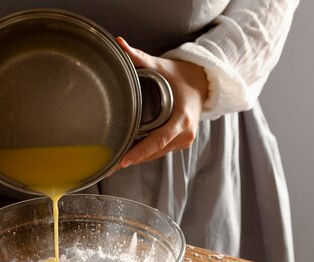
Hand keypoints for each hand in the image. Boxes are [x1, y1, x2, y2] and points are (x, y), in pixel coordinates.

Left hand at [116, 37, 208, 167]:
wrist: (203, 83)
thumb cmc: (181, 75)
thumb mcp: (161, 66)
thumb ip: (140, 58)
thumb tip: (119, 44)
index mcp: (182, 118)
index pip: (158, 141)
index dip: (140, 152)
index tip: (124, 161)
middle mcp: (186, 134)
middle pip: (155, 151)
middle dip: (133, 158)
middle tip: (110, 165)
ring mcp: (185, 141)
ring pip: (157, 154)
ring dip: (138, 157)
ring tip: (115, 162)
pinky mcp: (182, 143)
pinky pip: (161, 151)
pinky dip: (147, 152)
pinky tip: (129, 153)